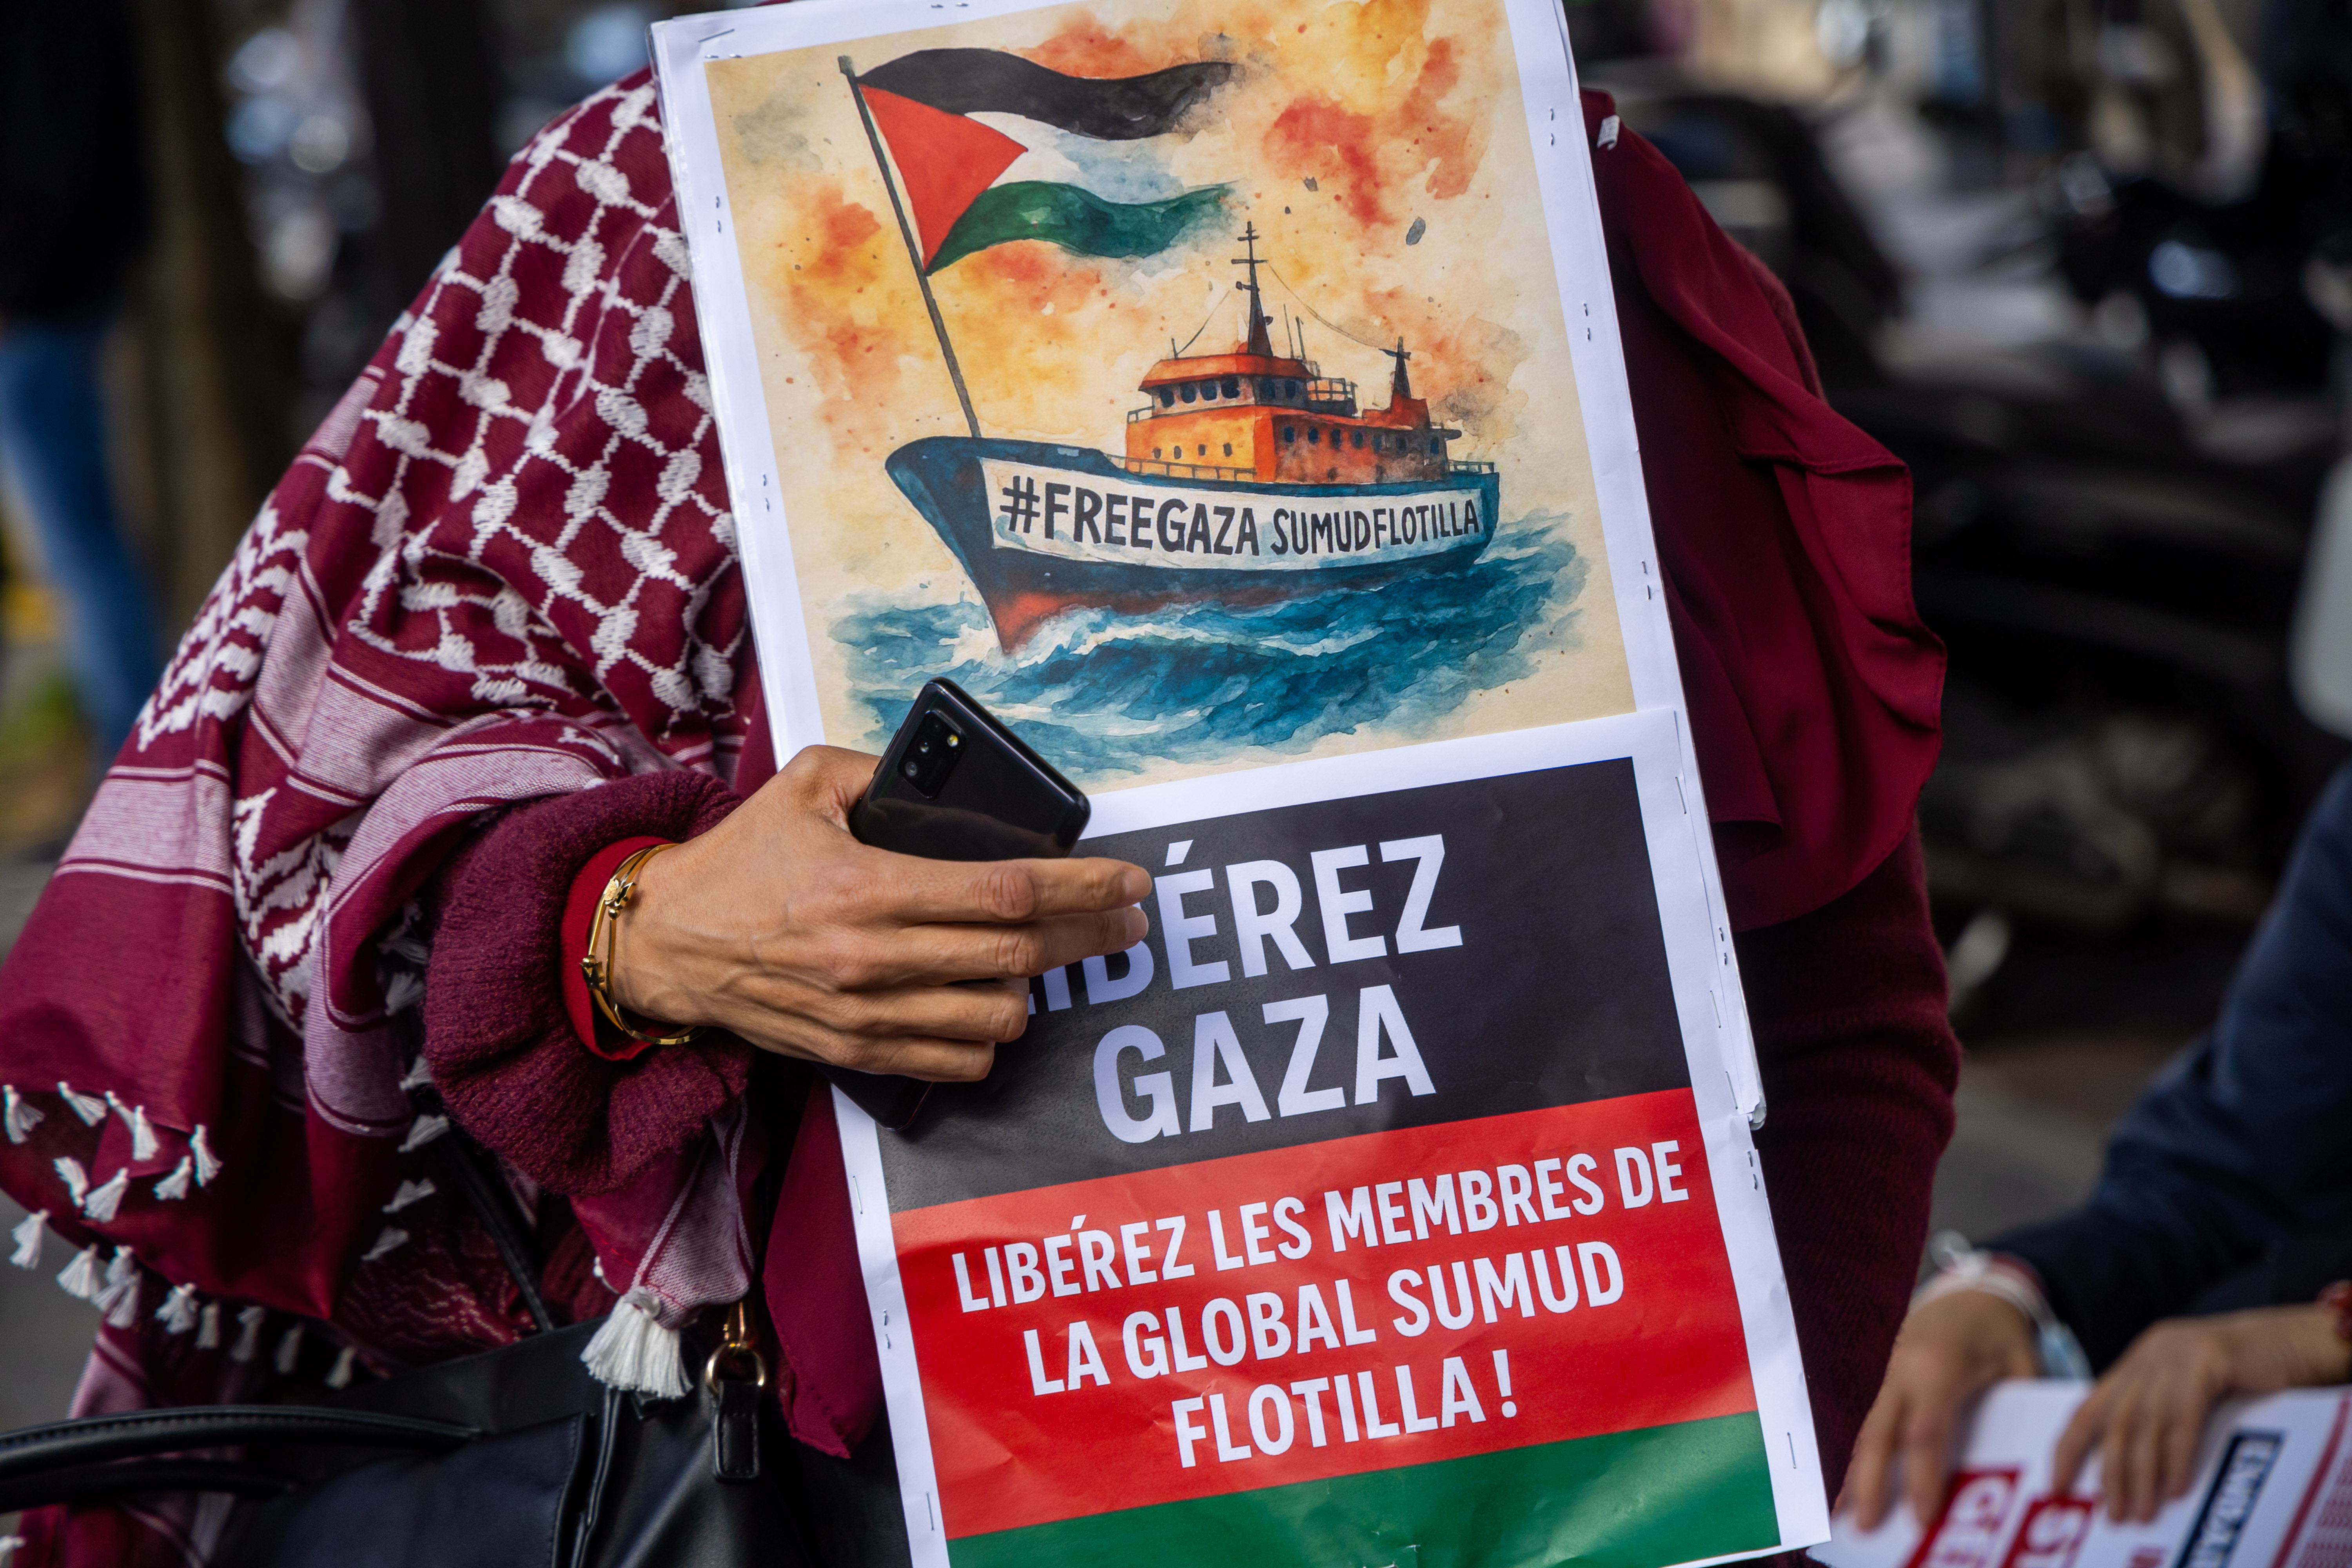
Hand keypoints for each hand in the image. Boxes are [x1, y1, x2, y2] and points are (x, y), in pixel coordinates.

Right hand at [610, 745, 1149, 1080]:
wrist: (664, 943)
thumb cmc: (736, 863)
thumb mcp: (802, 786)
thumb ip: (874, 769)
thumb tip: (936, 778)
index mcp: (869, 888)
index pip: (1005, 892)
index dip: (1081, 887)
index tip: (1127, 881)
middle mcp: (875, 958)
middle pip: (1018, 955)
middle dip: (1089, 937)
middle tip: (1126, 922)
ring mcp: (867, 1014)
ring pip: (996, 1018)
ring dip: (1035, 989)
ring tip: (1045, 959)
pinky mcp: (854, 1052)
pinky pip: (953, 1064)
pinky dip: (987, 1039)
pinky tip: (992, 1005)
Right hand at [1844, 1288, 2039, 1529]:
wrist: (1972, 1294)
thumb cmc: (2000, 1329)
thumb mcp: (2024, 1359)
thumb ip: (2025, 1404)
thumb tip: (2040, 1460)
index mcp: (1939, 1367)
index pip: (1925, 1432)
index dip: (1922, 1476)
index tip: (1921, 1518)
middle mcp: (1905, 1373)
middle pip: (1880, 1435)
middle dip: (1870, 1482)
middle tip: (1864, 1528)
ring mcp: (1891, 1378)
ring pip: (1869, 1432)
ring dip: (1857, 1475)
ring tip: (1845, 1518)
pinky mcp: (1889, 1386)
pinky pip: (1873, 1426)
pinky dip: (1863, 1460)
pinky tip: (1854, 1490)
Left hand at [2051, 1305, 2351, 1522]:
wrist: (2289, 1342)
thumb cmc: (2241, 1378)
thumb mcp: (2186, 1391)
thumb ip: (2155, 1417)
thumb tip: (2127, 1473)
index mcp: (2135, 1364)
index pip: (2087, 1409)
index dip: (2068, 1448)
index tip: (2057, 1486)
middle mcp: (2148, 1357)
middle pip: (2116, 1423)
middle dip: (2111, 1473)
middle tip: (2114, 1515)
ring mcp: (2176, 1355)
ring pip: (2149, 1424)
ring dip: (2143, 1474)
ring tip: (2142, 1512)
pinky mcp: (2209, 1359)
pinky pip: (2186, 1417)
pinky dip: (2179, 1456)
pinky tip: (2178, 1487)